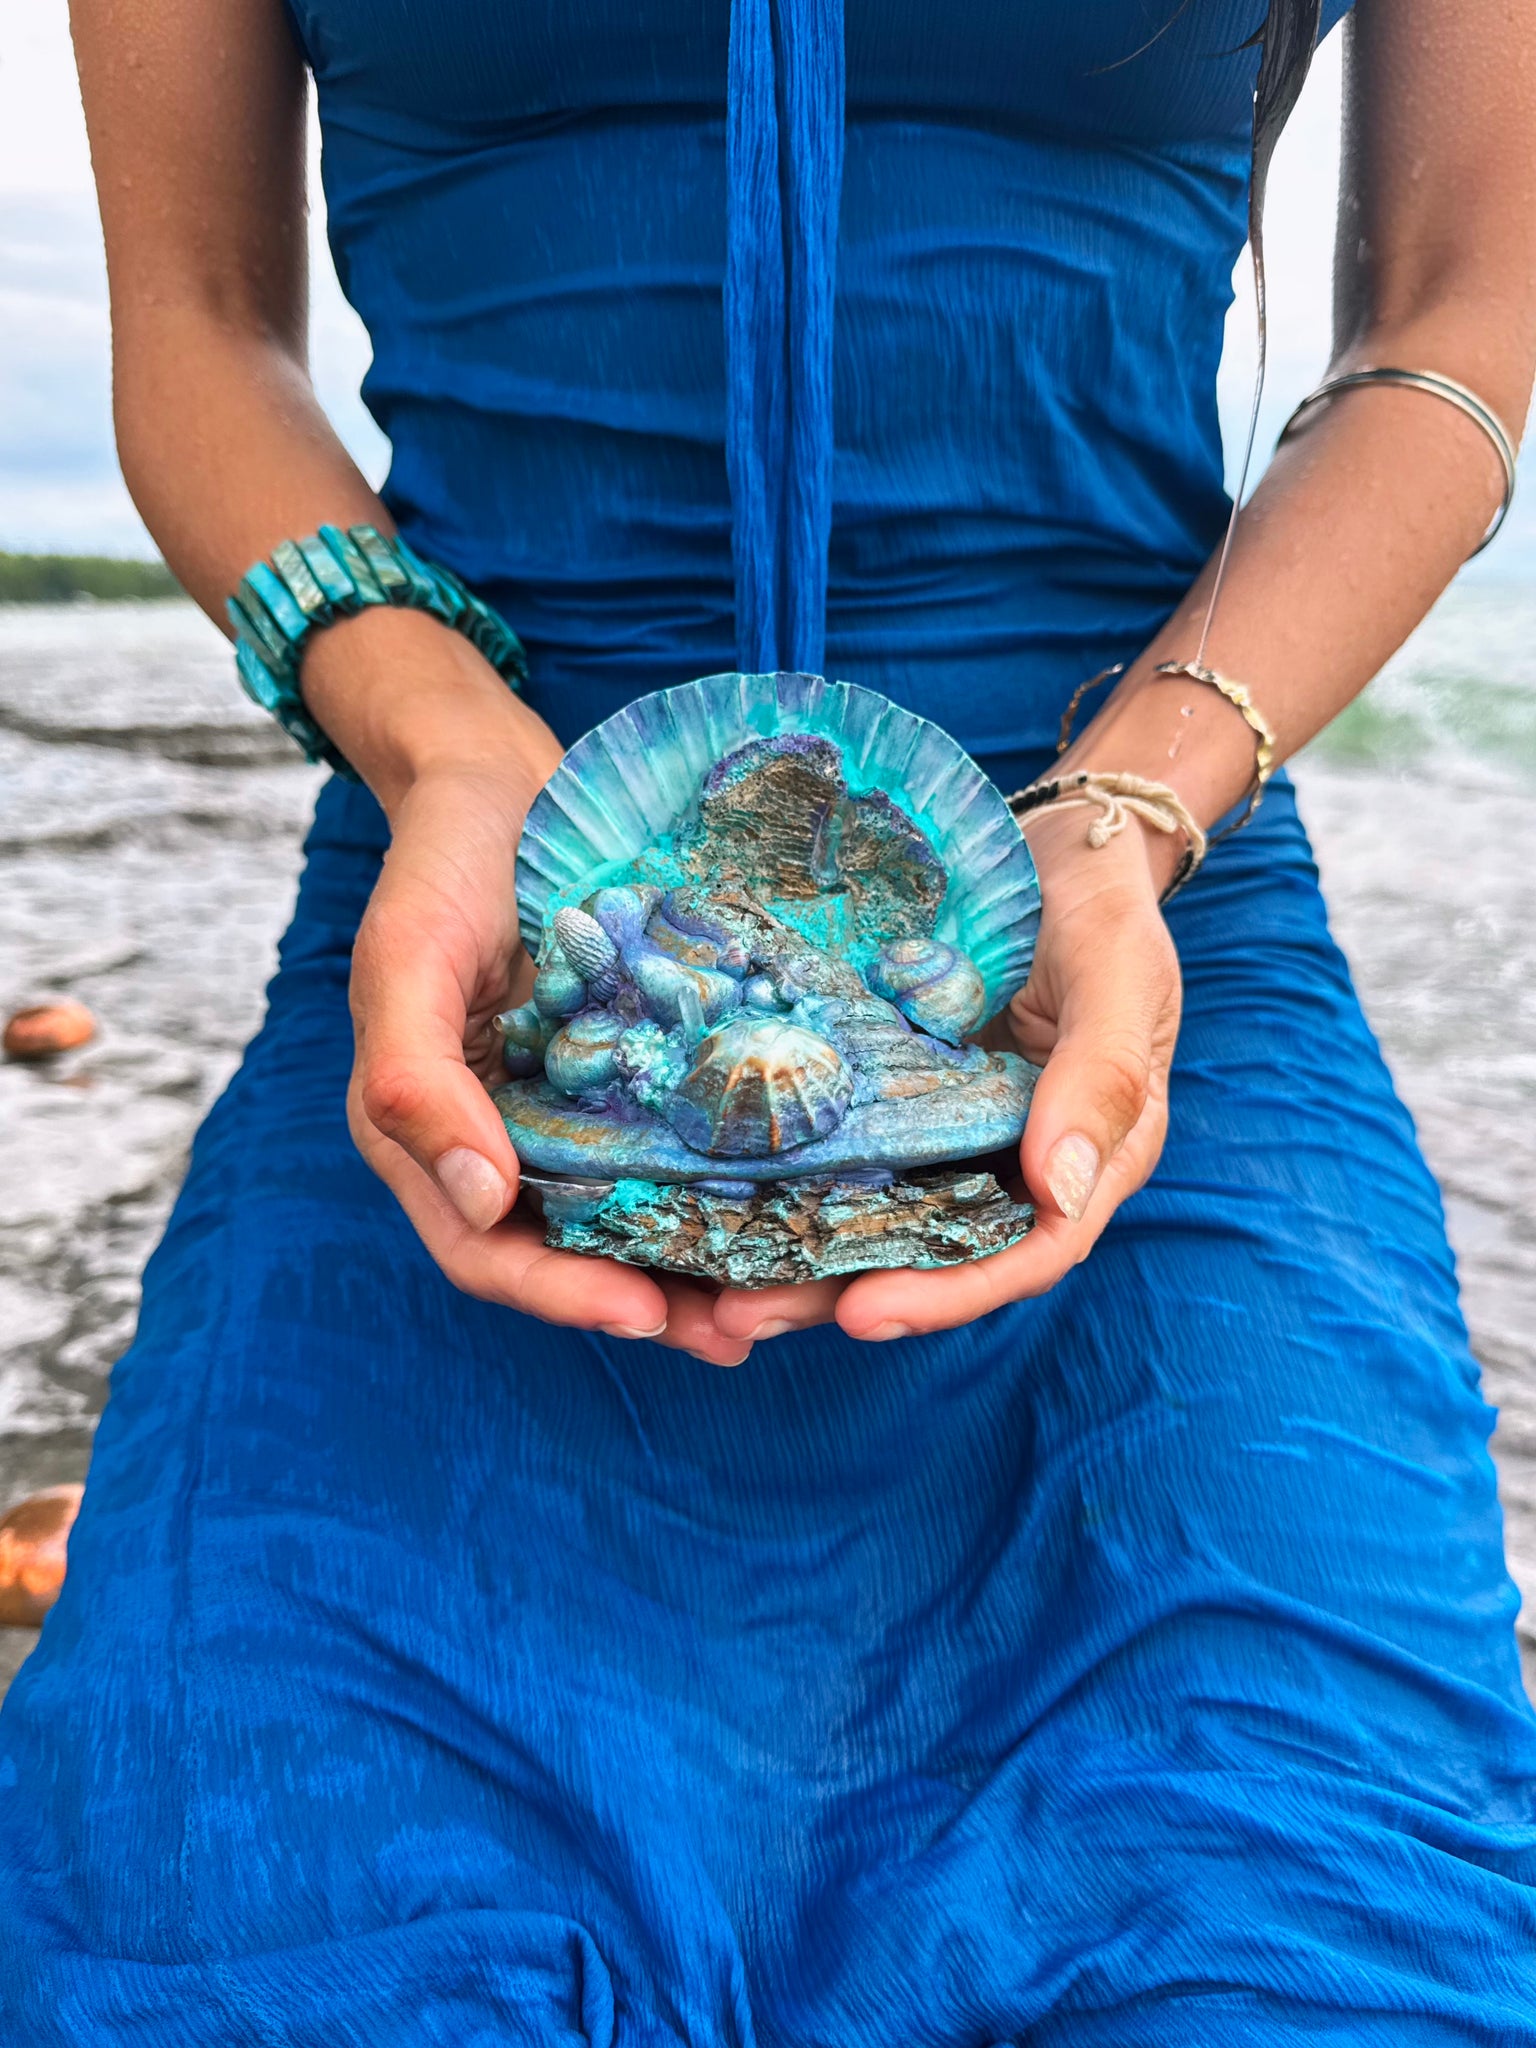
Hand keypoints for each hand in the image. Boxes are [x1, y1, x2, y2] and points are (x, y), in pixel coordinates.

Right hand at [307, 614, 754, 1366]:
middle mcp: (509, 1140)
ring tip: (791, 1293)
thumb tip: (483, 1204)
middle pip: (577, 1254)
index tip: (648, 1313)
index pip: (490, 1250)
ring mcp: (579, 1107)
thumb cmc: (438, 864)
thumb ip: (414, 1081)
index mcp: (433, 1137)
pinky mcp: (639, 1068)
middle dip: (657, 1302)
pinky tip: (806, 1193)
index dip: (564, 1294)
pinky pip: (685, 1140)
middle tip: (747, 1334)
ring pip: (641, 1212)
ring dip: (709, 1261)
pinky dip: (735, 1177)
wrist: (499, 778)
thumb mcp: (405, 958)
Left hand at [710, 810, 1181, 1346]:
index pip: (1022, 1254)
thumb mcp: (1122, 980)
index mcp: (1081, 1160)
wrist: (1059, 846)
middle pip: (924, 1254)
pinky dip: (774, 1171)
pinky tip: (697, 1185)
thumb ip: (1102, 1081)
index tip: (861, 1313)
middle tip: (736, 1318)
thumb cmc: (1105, 911)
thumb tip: (1062, 1193)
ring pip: (865, 1212)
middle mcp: (1005, 1163)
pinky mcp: (887, 1092)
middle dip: (831, 1294)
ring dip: (786, 1253)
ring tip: (697, 1288)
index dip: (944, 1293)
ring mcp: (940, 1131)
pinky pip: (832, 1142)